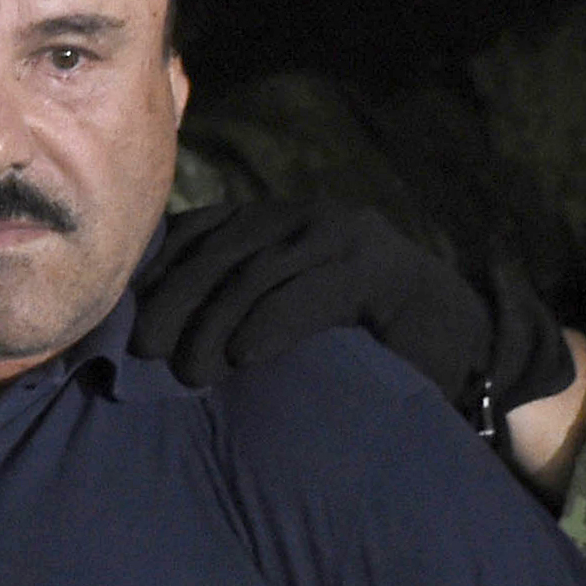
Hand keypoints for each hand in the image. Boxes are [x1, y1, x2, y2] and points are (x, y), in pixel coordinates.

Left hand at [134, 201, 573, 419]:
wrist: (462, 344)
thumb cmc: (363, 341)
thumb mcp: (288, 314)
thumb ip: (236, 305)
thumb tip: (155, 333)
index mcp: (280, 220)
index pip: (202, 231)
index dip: (160, 271)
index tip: (123, 315)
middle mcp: (308, 216)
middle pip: (221, 250)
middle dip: (176, 300)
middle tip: (144, 350)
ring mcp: (346, 235)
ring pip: (257, 273)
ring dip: (215, 323)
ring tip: (190, 370)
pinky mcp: (378, 267)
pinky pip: (311, 292)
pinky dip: (273, 323)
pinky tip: (246, 356)